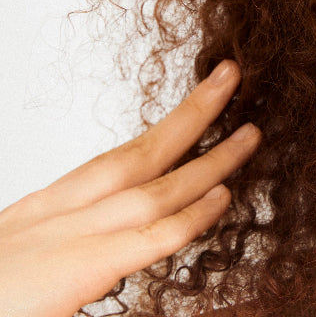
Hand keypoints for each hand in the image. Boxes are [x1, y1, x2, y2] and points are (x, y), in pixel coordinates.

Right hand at [0, 61, 259, 316]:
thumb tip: (128, 240)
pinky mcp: (71, 273)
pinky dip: (187, 216)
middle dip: (192, 113)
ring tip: (250, 135)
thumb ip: (82, 244)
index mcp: (48, 210)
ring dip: (207, 157)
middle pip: (138, 151)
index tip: (203, 98)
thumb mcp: (30, 259)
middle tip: (230, 78)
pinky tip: (221, 196)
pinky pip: (145, 239)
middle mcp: (55, 215)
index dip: (167, 125)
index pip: (118, 156)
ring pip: (152, 187)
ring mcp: (63, 240)